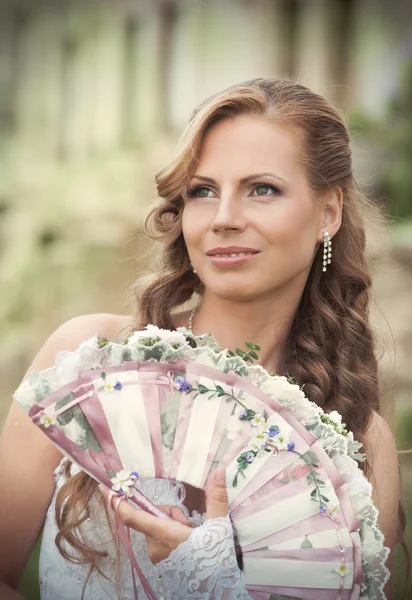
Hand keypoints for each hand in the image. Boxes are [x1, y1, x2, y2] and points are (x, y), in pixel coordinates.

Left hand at [99, 468, 227, 563]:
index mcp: (164, 535)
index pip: (132, 517)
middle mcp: (155, 546)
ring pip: (158, 528)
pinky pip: (160, 539)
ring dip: (173, 525)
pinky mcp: (161, 563)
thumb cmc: (216, 560)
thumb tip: (219, 471)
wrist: (218, 590)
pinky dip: (172, 536)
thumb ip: (216, 497)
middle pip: (152, 517)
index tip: (106, 489)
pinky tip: (188, 544)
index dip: (117, 502)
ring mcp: (157, 556)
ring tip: (193, 536)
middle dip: (170, 513)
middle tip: (190, 523)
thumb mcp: (218, 527)